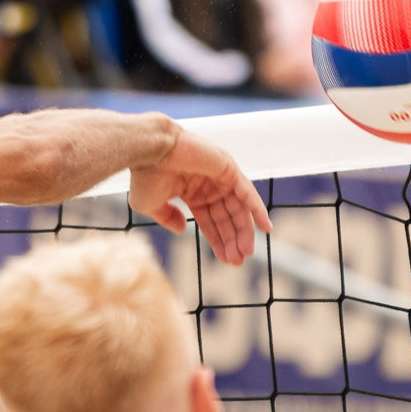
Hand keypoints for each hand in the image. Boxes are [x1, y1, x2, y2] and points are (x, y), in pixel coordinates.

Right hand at [127, 129, 270, 263]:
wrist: (150, 150)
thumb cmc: (145, 175)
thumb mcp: (151, 205)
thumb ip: (167, 218)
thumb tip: (181, 230)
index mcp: (190, 191)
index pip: (209, 220)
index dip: (218, 240)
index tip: (226, 259)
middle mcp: (207, 184)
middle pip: (226, 216)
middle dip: (232, 239)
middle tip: (238, 260)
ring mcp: (219, 175)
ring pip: (238, 208)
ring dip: (244, 230)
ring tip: (246, 252)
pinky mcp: (228, 168)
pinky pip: (247, 192)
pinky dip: (257, 209)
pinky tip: (265, 228)